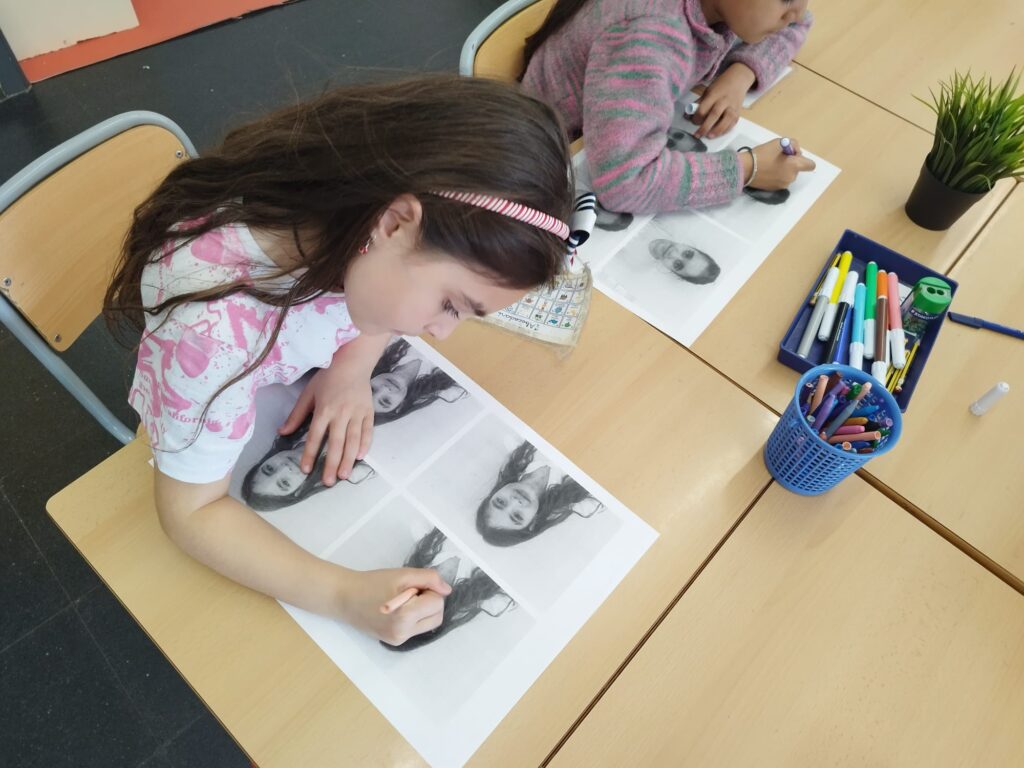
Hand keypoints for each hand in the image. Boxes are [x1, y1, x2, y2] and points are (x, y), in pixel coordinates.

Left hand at [278, 364, 373, 485]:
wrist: (353, 363)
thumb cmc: (328, 377)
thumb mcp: (308, 393)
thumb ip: (297, 415)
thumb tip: (282, 432)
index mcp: (324, 409)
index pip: (315, 436)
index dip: (309, 453)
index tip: (306, 470)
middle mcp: (341, 413)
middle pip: (336, 442)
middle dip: (331, 463)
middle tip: (328, 481)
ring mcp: (357, 413)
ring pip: (353, 440)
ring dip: (348, 459)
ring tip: (344, 475)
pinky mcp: (369, 412)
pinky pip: (367, 431)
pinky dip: (365, 444)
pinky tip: (360, 457)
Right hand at [338, 567, 451, 645]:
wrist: (345, 597)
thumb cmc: (372, 583)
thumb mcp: (403, 574)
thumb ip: (429, 579)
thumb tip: (447, 590)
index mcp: (405, 617)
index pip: (437, 603)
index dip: (430, 590)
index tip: (414, 585)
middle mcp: (403, 633)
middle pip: (437, 616)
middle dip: (430, 601)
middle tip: (411, 591)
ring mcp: (399, 640)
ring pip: (429, 624)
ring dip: (424, 609)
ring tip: (405, 599)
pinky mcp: (395, 642)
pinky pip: (417, 628)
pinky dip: (415, 617)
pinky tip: (399, 608)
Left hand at [693, 63, 755, 138]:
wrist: (738, 79)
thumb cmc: (720, 86)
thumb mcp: (708, 91)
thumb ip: (700, 103)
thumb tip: (688, 115)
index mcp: (714, 95)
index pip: (704, 108)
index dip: (697, 117)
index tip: (693, 121)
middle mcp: (724, 101)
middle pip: (715, 115)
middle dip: (705, 126)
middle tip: (697, 135)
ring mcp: (732, 107)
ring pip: (727, 120)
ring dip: (718, 130)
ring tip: (709, 136)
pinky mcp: (738, 112)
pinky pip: (732, 123)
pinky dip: (725, 130)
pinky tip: (718, 134)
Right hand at [740, 138, 816, 189]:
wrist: (745, 169)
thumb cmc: (762, 154)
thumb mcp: (779, 142)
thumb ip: (792, 144)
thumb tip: (795, 152)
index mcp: (795, 166)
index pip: (810, 165)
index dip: (803, 159)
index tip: (792, 156)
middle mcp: (791, 177)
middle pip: (798, 170)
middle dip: (791, 164)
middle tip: (778, 158)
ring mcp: (783, 185)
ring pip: (789, 175)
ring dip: (784, 170)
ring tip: (770, 165)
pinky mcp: (775, 189)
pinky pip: (781, 181)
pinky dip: (777, 176)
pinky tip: (767, 171)